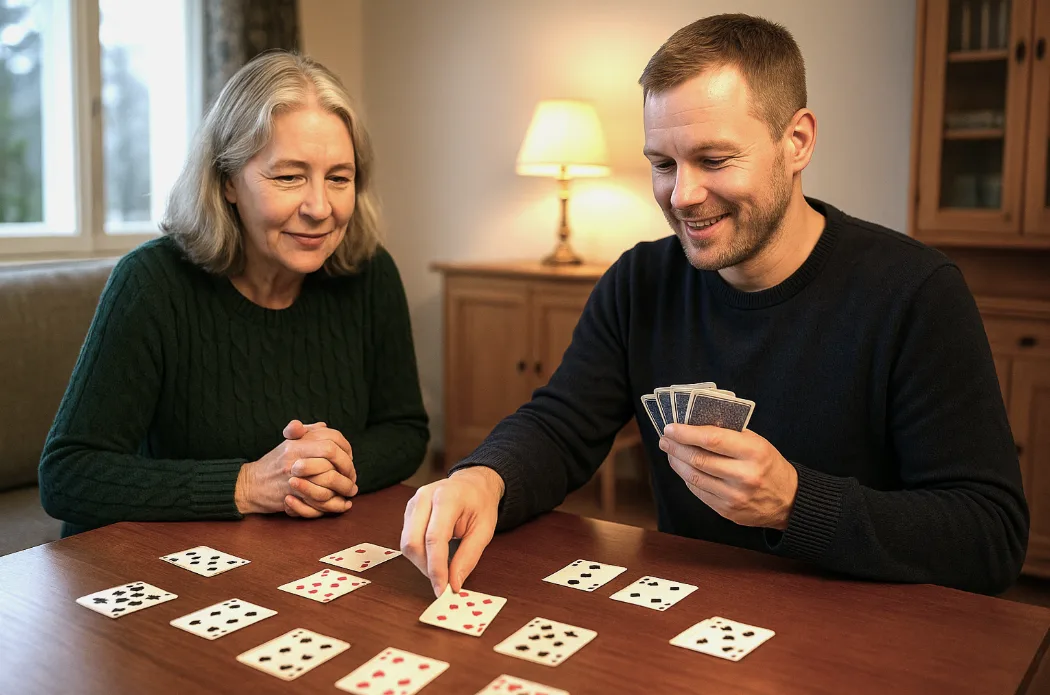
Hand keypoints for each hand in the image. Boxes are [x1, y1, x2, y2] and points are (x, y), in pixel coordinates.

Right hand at [235, 420, 355, 516]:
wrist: (250, 485)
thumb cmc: (273, 464)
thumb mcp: (287, 443)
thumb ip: (306, 433)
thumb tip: (325, 426)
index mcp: (296, 442)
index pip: (330, 438)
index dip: (346, 447)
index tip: (350, 456)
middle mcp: (295, 456)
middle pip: (332, 454)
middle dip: (348, 465)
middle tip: (353, 474)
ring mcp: (294, 475)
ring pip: (329, 477)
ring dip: (345, 485)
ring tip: (351, 489)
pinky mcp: (293, 495)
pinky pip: (320, 498)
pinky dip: (335, 503)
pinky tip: (343, 503)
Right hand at [400, 466, 503, 596]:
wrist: (472, 483)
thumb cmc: (480, 503)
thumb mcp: (484, 529)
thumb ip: (469, 557)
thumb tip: (454, 583)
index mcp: (447, 497)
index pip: (434, 538)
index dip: (436, 568)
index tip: (442, 589)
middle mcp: (424, 498)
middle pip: (413, 542)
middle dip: (426, 568)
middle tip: (443, 582)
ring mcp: (413, 503)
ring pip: (406, 544)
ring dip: (421, 563)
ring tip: (441, 568)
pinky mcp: (408, 511)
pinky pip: (406, 539)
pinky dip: (419, 555)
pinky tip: (433, 557)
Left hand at [659, 424, 798, 529]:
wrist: (789, 501)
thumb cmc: (769, 465)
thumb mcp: (758, 443)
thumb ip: (730, 433)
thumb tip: (696, 424)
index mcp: (753, 452)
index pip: (713, 439)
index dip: (687, 433)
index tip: (671, 427)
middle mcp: (744, 475)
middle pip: (699, 459)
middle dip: (676, 447)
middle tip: (665, 439)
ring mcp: (734, 496)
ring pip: (695, 477)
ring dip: (677, 463)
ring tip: (670, 452)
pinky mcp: (727, 510)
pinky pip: (699, 492)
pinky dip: (687, 478)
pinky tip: (683, 468)